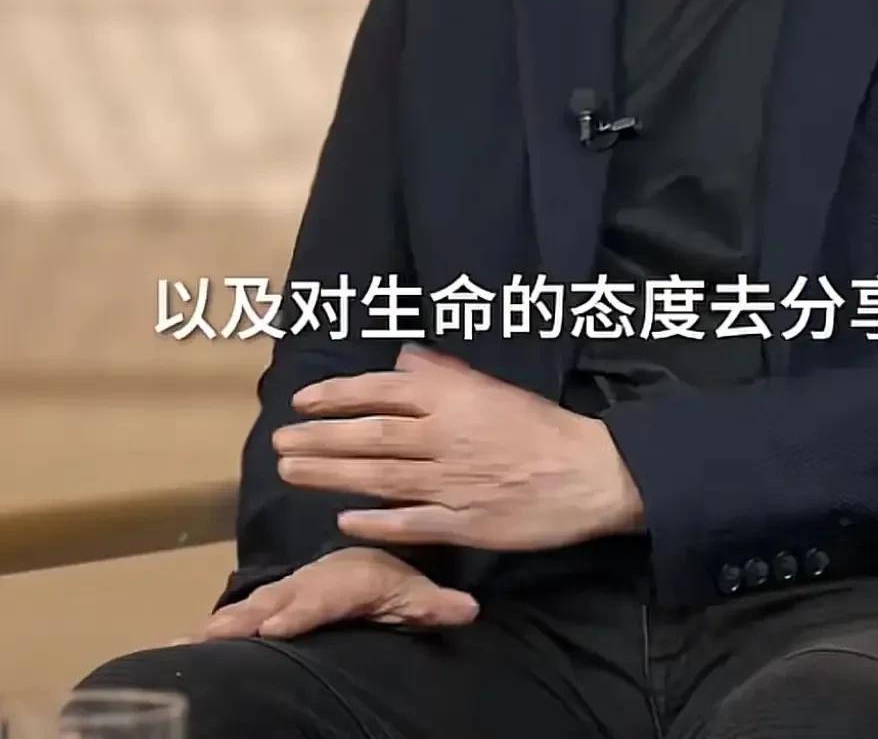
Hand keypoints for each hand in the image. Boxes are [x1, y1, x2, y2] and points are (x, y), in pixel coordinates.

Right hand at [198, 547, 478, 639]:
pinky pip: (245, 611)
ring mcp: (291, 592)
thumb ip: (436, 604)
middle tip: (216, 635)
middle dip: (249, 618)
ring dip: (226, 622)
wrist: (365, 562)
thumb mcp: (417, 593)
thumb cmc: (392, 581)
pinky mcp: (276, 600)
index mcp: (349, 581)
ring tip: (191, 641)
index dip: (300, 610)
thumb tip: (469, 609)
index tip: (276, 626)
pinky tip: (181, 645)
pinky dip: (214, 626)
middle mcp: (314, 584)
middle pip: (280, 600)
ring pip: (257, 604)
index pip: (323, 597)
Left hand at [272, 343, 644, 549]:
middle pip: (372, 436)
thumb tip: (402, 362)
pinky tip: (343, 521)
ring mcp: (452, 483)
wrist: (589, 472)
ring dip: (331, 475)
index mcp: (454, 399)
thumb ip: (445, 376)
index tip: (303, 400)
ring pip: (380, 477)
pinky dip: (375, 522)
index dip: (340, 396)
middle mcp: (445, 437)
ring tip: (291, 472)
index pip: (385, 392)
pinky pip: (411, 523)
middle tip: (279, 442)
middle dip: (320, 438)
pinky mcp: (464, 524)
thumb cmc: (540, 426)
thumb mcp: (494, 388)